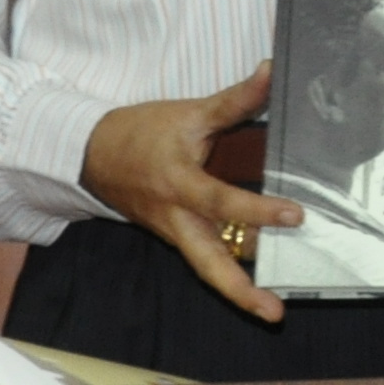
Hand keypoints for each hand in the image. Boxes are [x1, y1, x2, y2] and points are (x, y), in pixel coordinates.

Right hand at [80, 66, 299, 324]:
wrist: (89, 155)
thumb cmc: (138, 133)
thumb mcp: (188, 113)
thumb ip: (234, 100)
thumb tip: (269, 70)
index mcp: (179, 185)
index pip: (222, 202)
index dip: (258, 210)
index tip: (294, 215)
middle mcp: (177, 219)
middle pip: (208, 265)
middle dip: (240, 292)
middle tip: (274, 313)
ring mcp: (175, 232)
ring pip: (207, 267)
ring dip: (237, 289)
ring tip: (272, 309)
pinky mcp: (176, 236)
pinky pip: (205, 256)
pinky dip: (230, 269)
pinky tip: (260, 278)